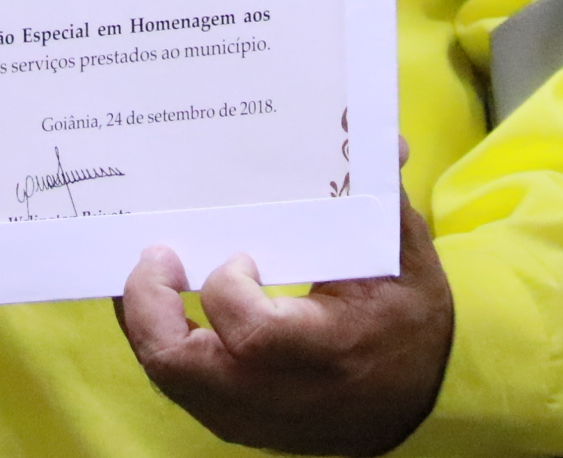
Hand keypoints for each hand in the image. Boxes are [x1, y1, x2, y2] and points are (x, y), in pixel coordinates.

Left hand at [116, 187, 453, 454]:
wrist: (416, 402)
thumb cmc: (407, 323)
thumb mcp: (405, 259)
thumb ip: (384, 199)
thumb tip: (384, 139)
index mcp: (328, 351)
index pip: (253, 335)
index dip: (226, 290)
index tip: (238, 256)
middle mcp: (281, 395)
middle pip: (181, 366)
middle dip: (149, 304)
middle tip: (158, 256)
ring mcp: (253, 417)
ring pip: (169, 378)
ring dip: (146, 320)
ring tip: (152, 271)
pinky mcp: (237, 424)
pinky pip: (178, 386)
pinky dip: (161, 341)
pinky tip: (164, 303)